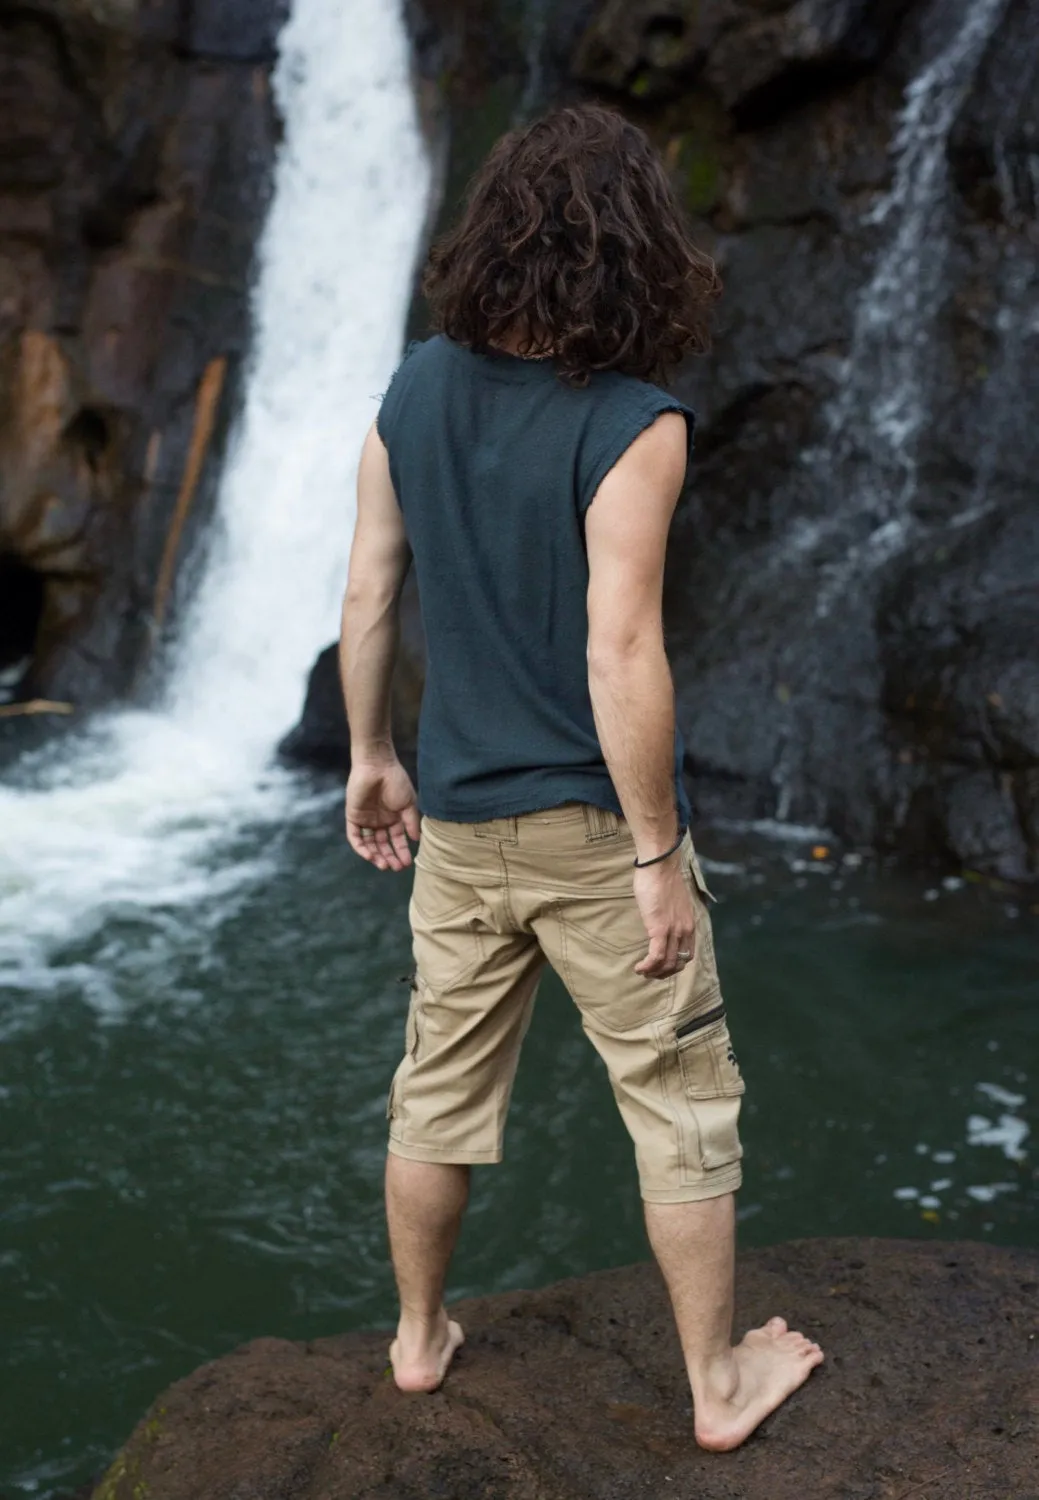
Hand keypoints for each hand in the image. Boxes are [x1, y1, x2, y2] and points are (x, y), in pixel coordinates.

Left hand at [346, 760, 420, 870]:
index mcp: (394, 818)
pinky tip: (370, 856)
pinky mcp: (353, 817)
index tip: (407, 863)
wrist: (377, 766)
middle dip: (389, 857)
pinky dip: (361, 847)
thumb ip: (411, 822)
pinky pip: (355, 837)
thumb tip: (416, 840)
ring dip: (375, 856)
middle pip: (383, 845)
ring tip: (384, 865)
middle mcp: (379, 821)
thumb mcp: (409, 803)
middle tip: (395, 868)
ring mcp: (366, 820)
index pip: (397, 840)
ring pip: (369, 844)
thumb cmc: (396, 781)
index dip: (401, 852)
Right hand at [633, 856, 696, 978]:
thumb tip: (661, 919)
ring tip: (642, 971)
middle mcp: (685, 930)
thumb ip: (671, 913)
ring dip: (654, 972)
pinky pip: (656, 956)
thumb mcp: (672, 900)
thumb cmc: (662, 877)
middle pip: (678, 963)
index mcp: (689, 924)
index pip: (687, 954)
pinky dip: (647, 966)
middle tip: (650, 973)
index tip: (661, 966)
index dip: (674, 965)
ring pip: (667, 963)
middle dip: (664, 973)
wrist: (659, 866)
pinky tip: (639, 967)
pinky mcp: (660, 929)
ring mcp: (673, 931)